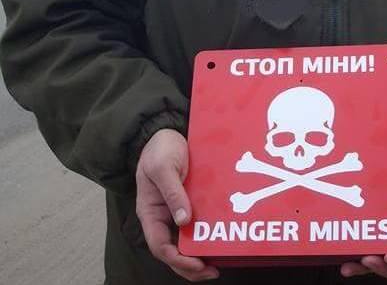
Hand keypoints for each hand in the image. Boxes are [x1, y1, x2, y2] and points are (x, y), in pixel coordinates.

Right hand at [136, 128, 218, 280]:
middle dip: (190, 266)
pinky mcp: (188, 202)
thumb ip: (172, 192)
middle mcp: (162, 217)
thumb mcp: (163, 167)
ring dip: (199, 254)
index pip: (160, 246)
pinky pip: (196, 224)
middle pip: (173, 251)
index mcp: (150, 212)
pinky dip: (205, 234)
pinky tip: (220, 237)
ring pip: (185, 241)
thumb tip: (183, 220)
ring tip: (218, 262)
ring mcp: (175, 211)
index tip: (197, 263)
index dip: (178, 260)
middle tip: (212, 271)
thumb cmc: (159, 149)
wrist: (167, 132)